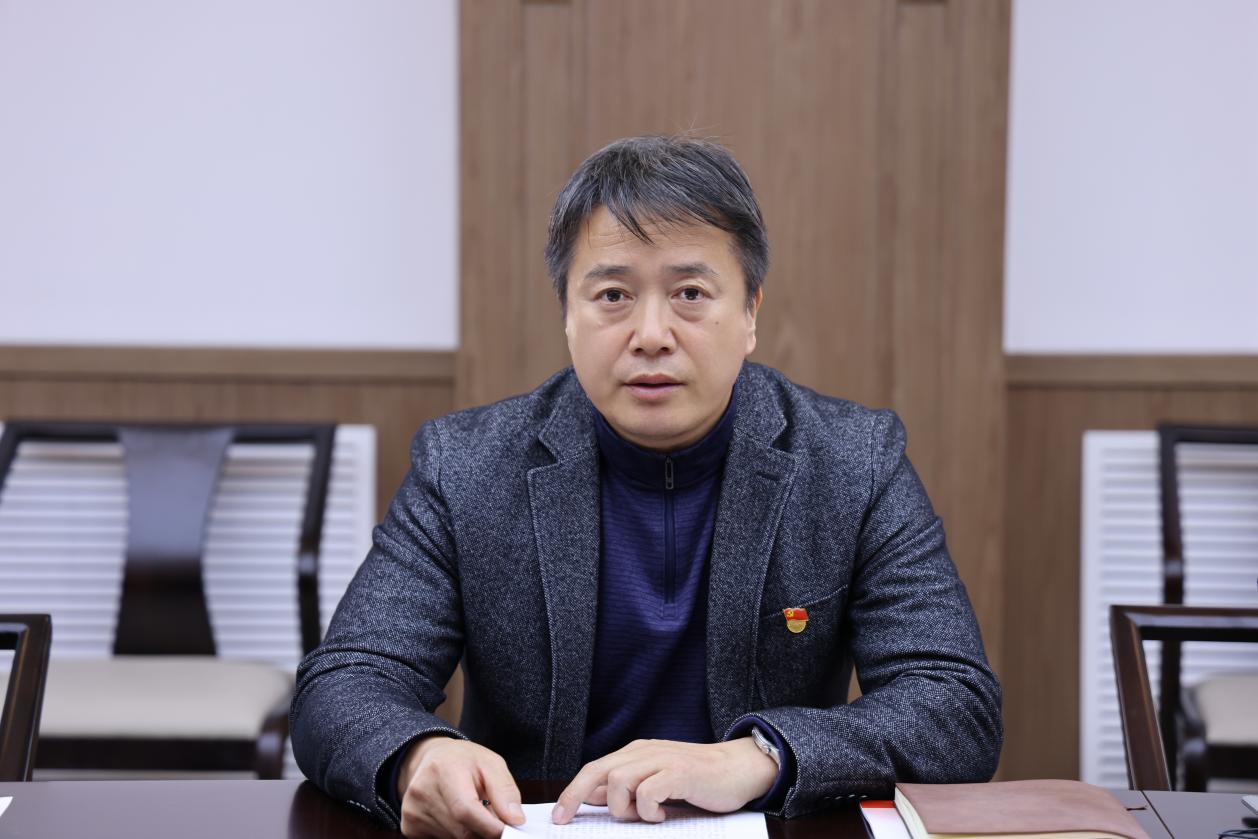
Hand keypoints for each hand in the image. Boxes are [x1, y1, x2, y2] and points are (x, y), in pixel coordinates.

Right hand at [396, 736, 524, 838]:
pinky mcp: (409, 826)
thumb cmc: (465, 761)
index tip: (508, 830)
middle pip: (461, 831)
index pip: (466, 810)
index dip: (490, 827)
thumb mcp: (491, 764)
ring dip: (470, 833)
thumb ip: (505, 791)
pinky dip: (455, 835)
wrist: (432, 759)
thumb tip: (515, 820)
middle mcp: (422, 791)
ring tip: (473, 813)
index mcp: (444, 769)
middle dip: (484, 831)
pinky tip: (455, 818)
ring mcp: (412, 811)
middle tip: (494, 821)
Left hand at [552, 737, 777, 824]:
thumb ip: (627, 787)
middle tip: (566, 820)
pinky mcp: (679, 772)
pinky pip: (647, 791)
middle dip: (575, 796)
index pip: (595, 769)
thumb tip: (592, 797)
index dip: (572, 792)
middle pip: (598, 770)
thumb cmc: (698, 780)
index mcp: (637, 753)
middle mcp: (645, 752)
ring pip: (618, 781)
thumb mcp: (656, 781)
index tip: (559, 816)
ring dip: (624, 808)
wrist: (739, 768)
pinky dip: (648, 809)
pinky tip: (662, 815)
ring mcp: (662, 760)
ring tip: (644, 817)